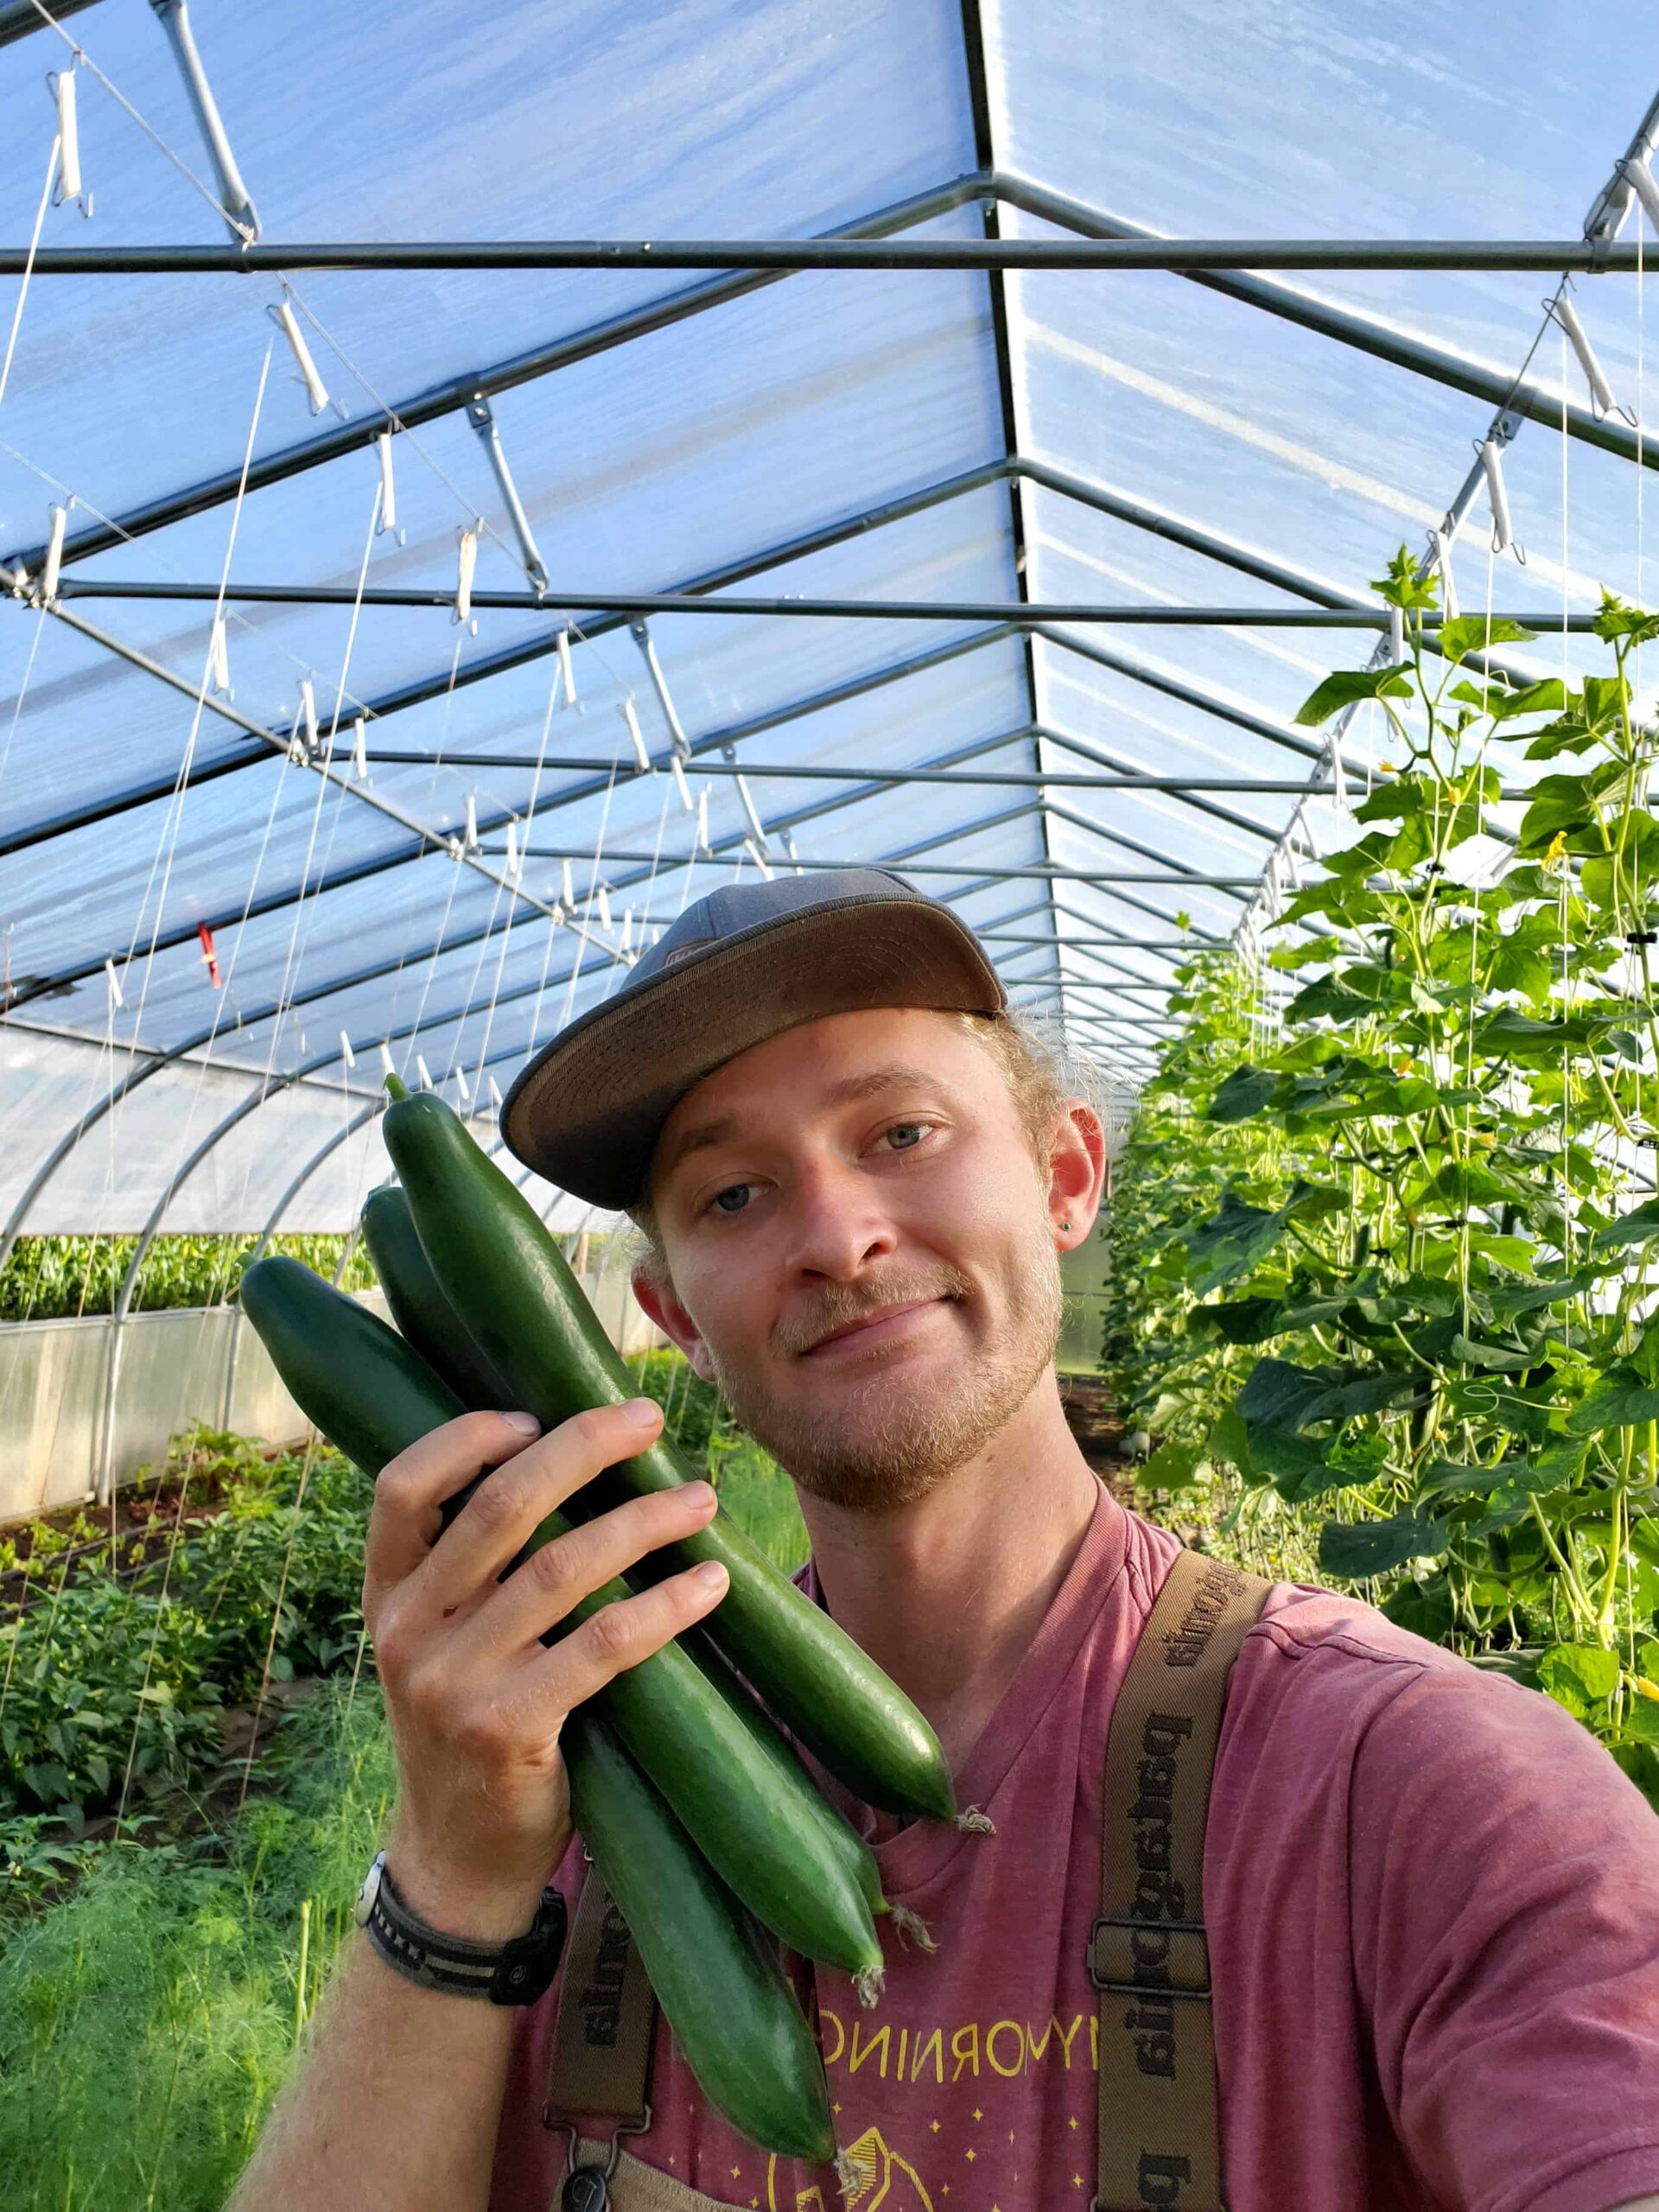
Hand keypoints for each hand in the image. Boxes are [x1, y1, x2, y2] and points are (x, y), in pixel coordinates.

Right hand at [362, 1400, 724, 1935]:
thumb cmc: (470, 1722)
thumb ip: (472, 1570)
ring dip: (642, 1521)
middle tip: (649, 1418)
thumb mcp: (440, 1643)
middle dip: (581, 1449)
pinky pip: (601, 1647)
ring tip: (700, 1499)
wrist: (457, 1856)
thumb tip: (566, 1459)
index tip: (536, 1414)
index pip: (402, 1488)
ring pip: (561, 1568)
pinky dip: (664, 1607)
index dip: (466, 1439)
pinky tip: (709, 1585)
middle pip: (498, 1509)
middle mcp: (409, 1631)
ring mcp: (453, 1683)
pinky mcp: (507, 1730)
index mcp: (387, 1595)